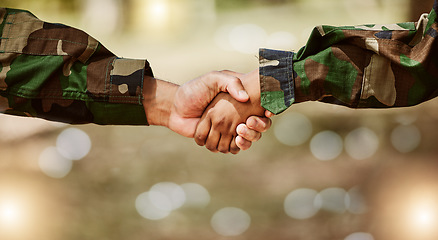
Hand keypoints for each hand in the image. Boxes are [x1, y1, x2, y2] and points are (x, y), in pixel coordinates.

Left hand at [142, 71, 269, 151]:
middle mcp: (237, 117)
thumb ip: (230, 82)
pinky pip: (232, 149)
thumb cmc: (194, 90)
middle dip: (256, 130)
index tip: (268, 112)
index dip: (268, 113)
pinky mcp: (219, 141)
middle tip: (245, 124)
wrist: (175, 107)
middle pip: (258, 129)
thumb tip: (245, 98)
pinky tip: (232, 141)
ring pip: (247, 141)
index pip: (262, 110)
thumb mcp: (213, 79)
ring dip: (246, 140)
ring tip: (238, 134)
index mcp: (240, 102)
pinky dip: (233, 147)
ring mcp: (228, 130)